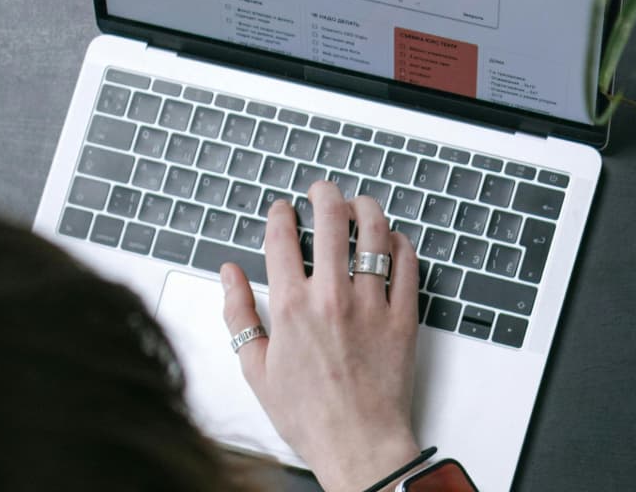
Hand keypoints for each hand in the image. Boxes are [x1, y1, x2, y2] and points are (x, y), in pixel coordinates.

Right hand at [221, 180, 420, 491]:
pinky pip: (407, 264)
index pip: (283, 237)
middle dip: (324, 194)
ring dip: (365, 208)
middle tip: (322, 191)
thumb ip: (239, 314)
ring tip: (359, 205)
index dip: (281, 213)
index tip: (283, 209)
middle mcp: (331, 297)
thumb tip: (228, 274)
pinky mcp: (403, 316)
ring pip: (374, 232)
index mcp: (291, 307)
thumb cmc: (309, 415)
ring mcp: (372, 304)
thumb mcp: (256, 368)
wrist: (358, 445)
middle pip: (331, 219)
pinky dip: (400, 243)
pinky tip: (391, 240)